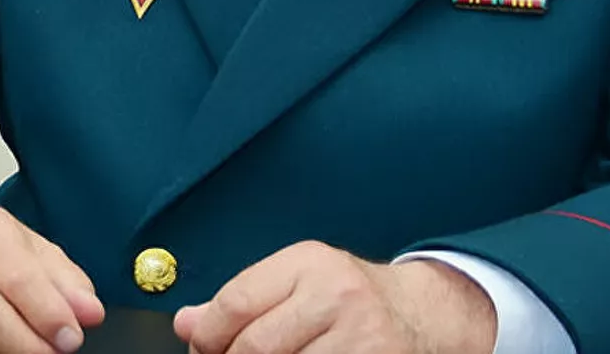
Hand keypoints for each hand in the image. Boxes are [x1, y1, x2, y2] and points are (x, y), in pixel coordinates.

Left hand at [171, 242, 494, 353]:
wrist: (424, 314)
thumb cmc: (350, 299)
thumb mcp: (298, 282)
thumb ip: (241, 301)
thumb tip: (186, 321)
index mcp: (309, 263)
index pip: (237, 302)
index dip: (208, 335)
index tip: (201, 347)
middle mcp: (336, 295)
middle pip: (256, 346)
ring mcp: (361, 337)